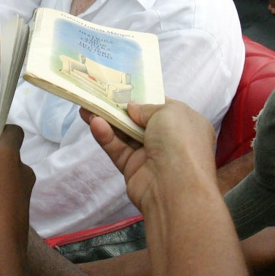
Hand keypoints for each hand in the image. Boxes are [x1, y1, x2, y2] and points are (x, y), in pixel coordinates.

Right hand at [83, 100, 215, 210]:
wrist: (176, 187)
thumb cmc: (180, 142)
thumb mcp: (168, 112)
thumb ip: (147, 107)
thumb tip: (132, 107)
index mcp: (187, 124)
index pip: (164, 108)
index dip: (145, 98)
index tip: (125, 89)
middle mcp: (171, 140)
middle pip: (141, 121)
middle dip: (121, 109)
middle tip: (99, 96)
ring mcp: (151, 156)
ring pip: (125, 135)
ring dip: (108, 120)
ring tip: (87, 107)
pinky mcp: (134, 169)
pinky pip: (119, 149)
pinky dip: (107, 137)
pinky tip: (94, 123)